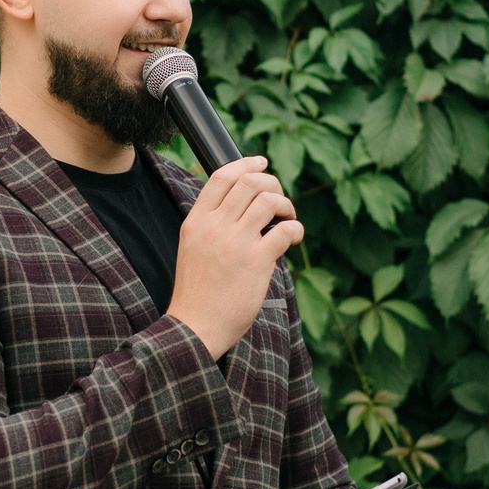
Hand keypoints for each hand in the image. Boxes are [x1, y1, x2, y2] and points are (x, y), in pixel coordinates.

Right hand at [165, 155, 300, 357]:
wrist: (195, 326)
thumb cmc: (197, 293)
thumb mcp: (192, 249)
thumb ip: (210, 226)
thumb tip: (241, 207)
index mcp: (196, 221)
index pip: (221, 177)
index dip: (245, 163)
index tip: (261, 162)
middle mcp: (215, 226)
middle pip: (250, 182)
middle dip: (271, 183)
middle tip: (279, 200)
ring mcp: (236, 242)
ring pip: (269, 200)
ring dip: (286, 205)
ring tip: (287, 218)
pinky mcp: (257, 260)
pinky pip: (285, 229)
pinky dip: (296, 228)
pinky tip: (294, 237)